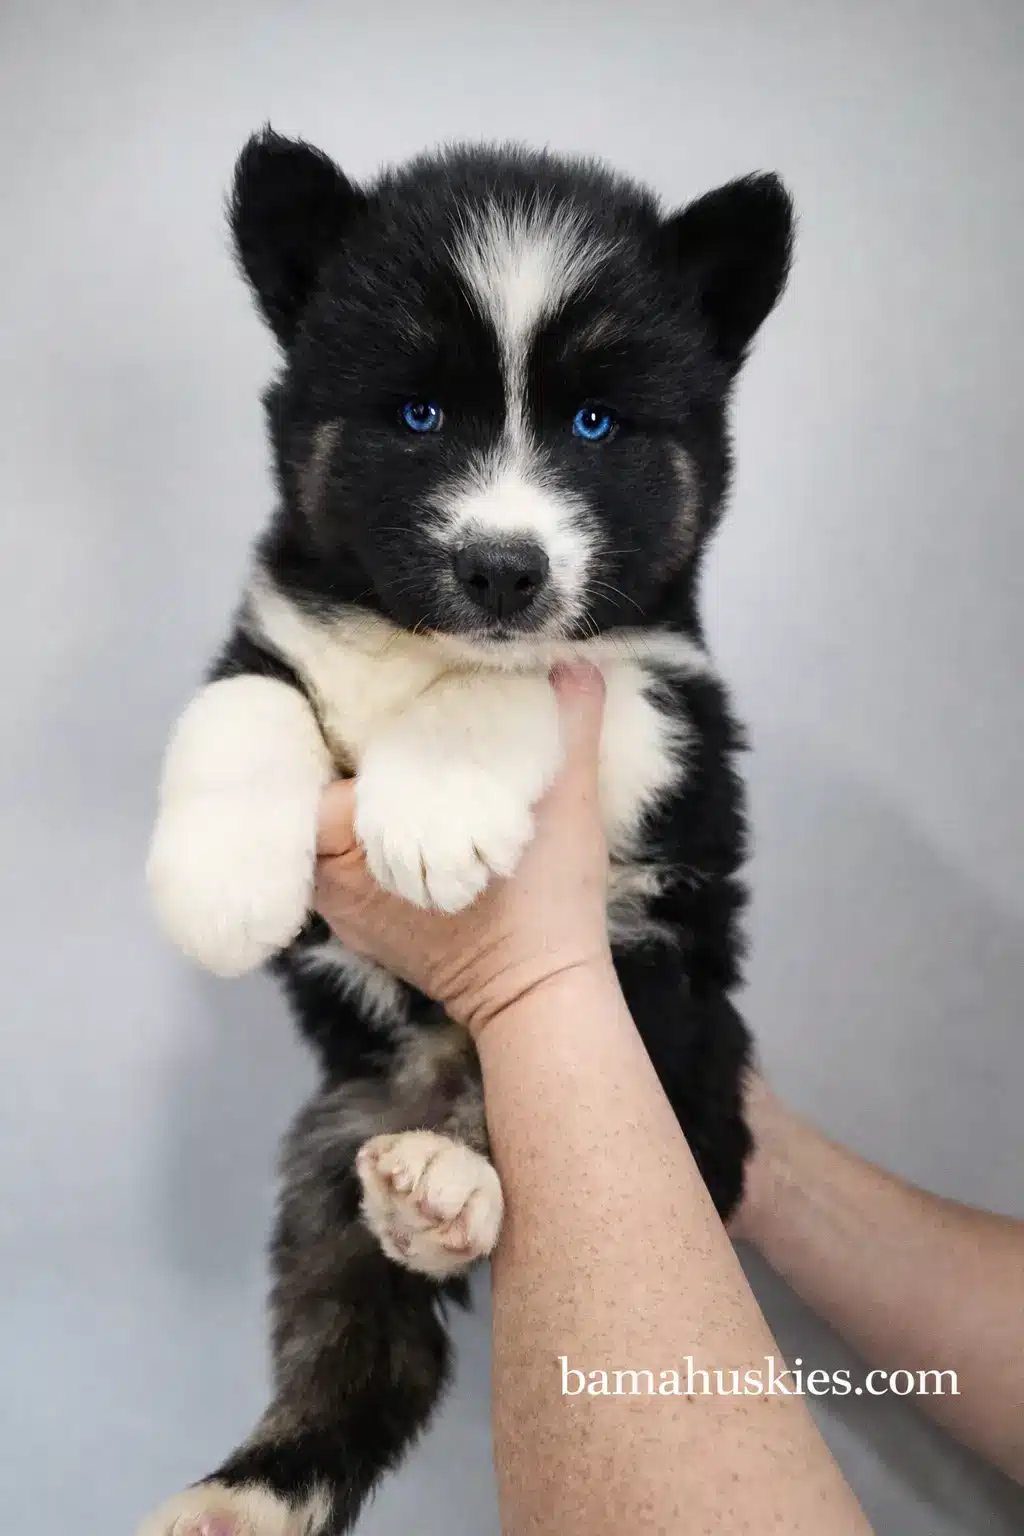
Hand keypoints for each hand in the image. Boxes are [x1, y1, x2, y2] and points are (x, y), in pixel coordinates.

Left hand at [315, 663, 610, 1038]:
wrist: (546, 998)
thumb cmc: (548, 905)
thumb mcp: (567, 804)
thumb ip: (569, 727)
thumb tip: (575, 661)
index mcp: (360, 849)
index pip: (323, 776)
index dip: (349, 737)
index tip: (391, 720)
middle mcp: (339, 888)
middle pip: (319, 804)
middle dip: (353, 769)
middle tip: (395, 732)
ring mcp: (351, 916)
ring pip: (332, 840)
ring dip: (360, 808)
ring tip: (399, 768)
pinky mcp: (369, 934)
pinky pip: (348, 871)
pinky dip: (367, 845)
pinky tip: (405, 818)